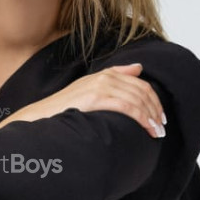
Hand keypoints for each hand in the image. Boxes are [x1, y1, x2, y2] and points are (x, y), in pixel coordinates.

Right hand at [0, 63, 166, 137]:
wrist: (38, 118)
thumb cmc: (62, 111)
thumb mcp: (89, 91)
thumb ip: (114, 77)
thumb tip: (137, 68)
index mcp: (104, 75)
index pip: (139, 82)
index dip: (153, 99)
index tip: (159, 116)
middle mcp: (103, 77)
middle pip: (141, 90)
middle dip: (156, 109)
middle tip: (161, 127)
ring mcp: (99, 86)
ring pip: (138, 98)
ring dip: (152, 116)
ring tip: (157, 131)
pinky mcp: (96, 98)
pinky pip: (128, 106)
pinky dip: (142, 117)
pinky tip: (148, 128)